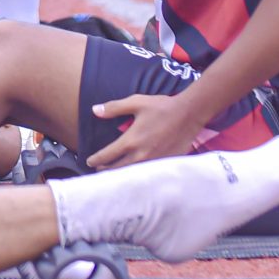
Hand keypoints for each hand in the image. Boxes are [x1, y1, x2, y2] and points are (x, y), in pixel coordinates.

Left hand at [85, 92, 207, 168]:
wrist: (189, 114)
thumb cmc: (161, 107)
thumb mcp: (136, 102)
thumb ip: (114, 108)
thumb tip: (94, 110)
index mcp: (131, 141)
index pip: (107, 155)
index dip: (96, 160)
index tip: (89, 161)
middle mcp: (141, 155)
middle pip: (118, 169)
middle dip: (106, 170)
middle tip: (99, 170)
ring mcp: (154, 162)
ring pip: (132, 174)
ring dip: (121, 175)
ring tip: (113, 174)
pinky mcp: (165, 164)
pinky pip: (148, 174)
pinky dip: (138, 176)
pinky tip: (135, 175)